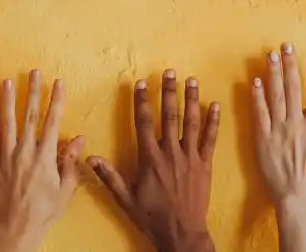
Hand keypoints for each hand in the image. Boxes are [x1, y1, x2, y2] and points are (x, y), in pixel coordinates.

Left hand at [0, 70, 85, 251]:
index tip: (58, 82)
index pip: (52, 121)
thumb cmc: (45, 210)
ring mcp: (7, 156)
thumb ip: (71, 161)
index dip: (56, 100)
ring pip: (6, 122)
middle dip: (32, 92)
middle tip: (33, 72)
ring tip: (7, 81)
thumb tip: (79, 137)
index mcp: (45, 156)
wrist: (17, 226)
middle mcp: (25, 151)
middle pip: (29, 115)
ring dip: (7, 100)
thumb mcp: (66, 188)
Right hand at [86, 70, 220, 251]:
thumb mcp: (124, 198)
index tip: (141, 83)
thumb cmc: (151, 216)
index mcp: (150, 159)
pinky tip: (215, 105)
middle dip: (169, 92)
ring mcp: (190, 158)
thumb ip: (109, 176)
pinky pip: (210, 140)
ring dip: (191, 100)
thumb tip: (90, 157)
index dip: (142, 101)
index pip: (144, 123)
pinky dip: (213, 122)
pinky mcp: (205, 165)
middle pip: (169, 116)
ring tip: (191, 80)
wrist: (181, 232)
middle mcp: (170, 153)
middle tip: (170, 72)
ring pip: (191, 123)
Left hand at [250, 44, 305, 251]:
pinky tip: (255, 81)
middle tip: (286, 45)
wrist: (296, 197)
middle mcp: (296, 123)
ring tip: (270, 55)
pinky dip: (257, 96)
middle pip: (292, 87)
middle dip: (290, 64)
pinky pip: (260, 113)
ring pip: (275, 96)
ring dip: (273, 74)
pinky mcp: (263, 138)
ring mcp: (278, 130)